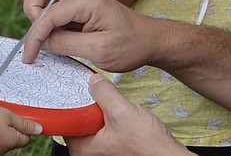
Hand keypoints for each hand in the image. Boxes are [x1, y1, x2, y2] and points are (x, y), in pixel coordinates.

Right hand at [0, 102, 41, 154]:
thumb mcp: (8, 115)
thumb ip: (24, 124)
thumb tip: (39, 130)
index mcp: (10, 143)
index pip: (26, 139)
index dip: (25, 128)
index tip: (19, 119)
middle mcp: (1, 151)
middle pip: (14, 140)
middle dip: (11, 129)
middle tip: (4, 116)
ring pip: (2, 141)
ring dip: (0, 131)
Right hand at [21, 0, 153, 71]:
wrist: (151, 41)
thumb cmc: (131, 46)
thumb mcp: (98, 51)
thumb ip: (66, 44)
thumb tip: (41, 41)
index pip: (47, 13)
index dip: (34, 36)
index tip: (30, 57)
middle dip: (32, 11)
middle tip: (42, 37)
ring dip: (41, 17)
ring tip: (53, 40)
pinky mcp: (80, 6)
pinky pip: (54, 7)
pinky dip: (50, 22)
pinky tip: (61, 39)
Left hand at [65, 74, 190, 155]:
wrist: (167, 154)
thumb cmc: (146, 145)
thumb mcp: (121, 112)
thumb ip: (104, 93)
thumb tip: (93, 81)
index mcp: (82, 148)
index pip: (64, 120)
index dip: (69, 100)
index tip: (74, 85)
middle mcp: (88, 149)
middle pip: (77, 117)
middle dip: (86, 101)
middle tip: (94, 88)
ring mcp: (100, 146)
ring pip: (91, 117)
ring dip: (99, 105)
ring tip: (107, 95)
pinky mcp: (112, 141)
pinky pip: (102, 121)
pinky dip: (108, 110)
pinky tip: (116, 105)